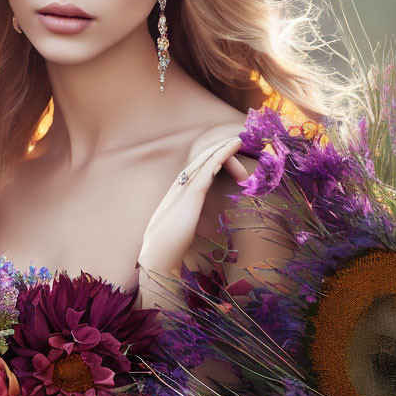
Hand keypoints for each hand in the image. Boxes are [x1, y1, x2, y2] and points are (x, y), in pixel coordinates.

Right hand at [137, 137, 245, 277]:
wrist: (158, 254)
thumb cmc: (169, 248)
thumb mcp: (180, 228)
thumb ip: (187, 221)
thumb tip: (192, 224)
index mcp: (176, 193)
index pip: (196, 170)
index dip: (211, 161)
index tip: (226, 161)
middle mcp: (179, 184)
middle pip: (201, 160)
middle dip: (218, 151)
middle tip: (236, 146)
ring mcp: (185, 186)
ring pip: (207, 158)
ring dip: (222, 147)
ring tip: (237, 141)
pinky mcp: (194, 191)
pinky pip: (211, 165)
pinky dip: (223, 153)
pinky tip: (233, 147)